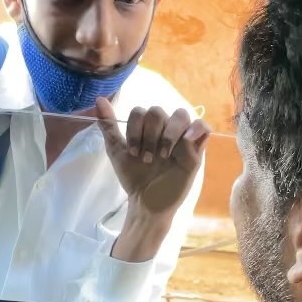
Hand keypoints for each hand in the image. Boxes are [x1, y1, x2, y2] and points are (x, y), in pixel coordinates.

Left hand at [96, 97, 208, 219]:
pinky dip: (196, 129)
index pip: (141, 111)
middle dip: (149, 135)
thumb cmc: (134, 177)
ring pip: (181, 115)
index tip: (133, 152)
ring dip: (169, 133)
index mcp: (147, 127)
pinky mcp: (196, 149)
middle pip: (158, 112)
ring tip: (163, 155)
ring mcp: (181, 138)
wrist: (147, 202)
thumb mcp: (117, 151)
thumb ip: (108, 126)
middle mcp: (164, 128)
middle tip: (146, 158)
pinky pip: (203, 127)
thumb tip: (99, 99)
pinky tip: (185, 141)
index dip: (135, 129)